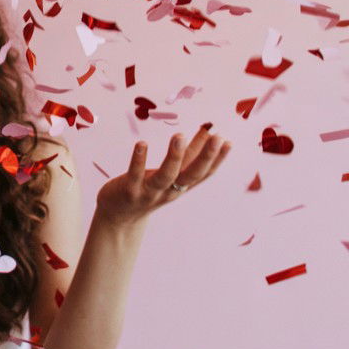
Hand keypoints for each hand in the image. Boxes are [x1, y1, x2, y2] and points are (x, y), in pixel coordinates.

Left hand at [95, 126, 231, 226]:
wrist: (120, 218)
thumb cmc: (148, 188)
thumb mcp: (171, 172)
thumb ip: (189, 153)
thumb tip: (207, 131)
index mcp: (181, 186)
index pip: (203, 173)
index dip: (217, 160)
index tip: (228, 142)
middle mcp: (169, 191)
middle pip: (190, 176)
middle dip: (205, 157)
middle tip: (217, 137)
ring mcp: (149, 193)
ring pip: (165, 176)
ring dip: (174, 157)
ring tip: (180, 136)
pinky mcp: (129, 191)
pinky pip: (135, 175)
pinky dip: (138, 161)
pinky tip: (142, 143)